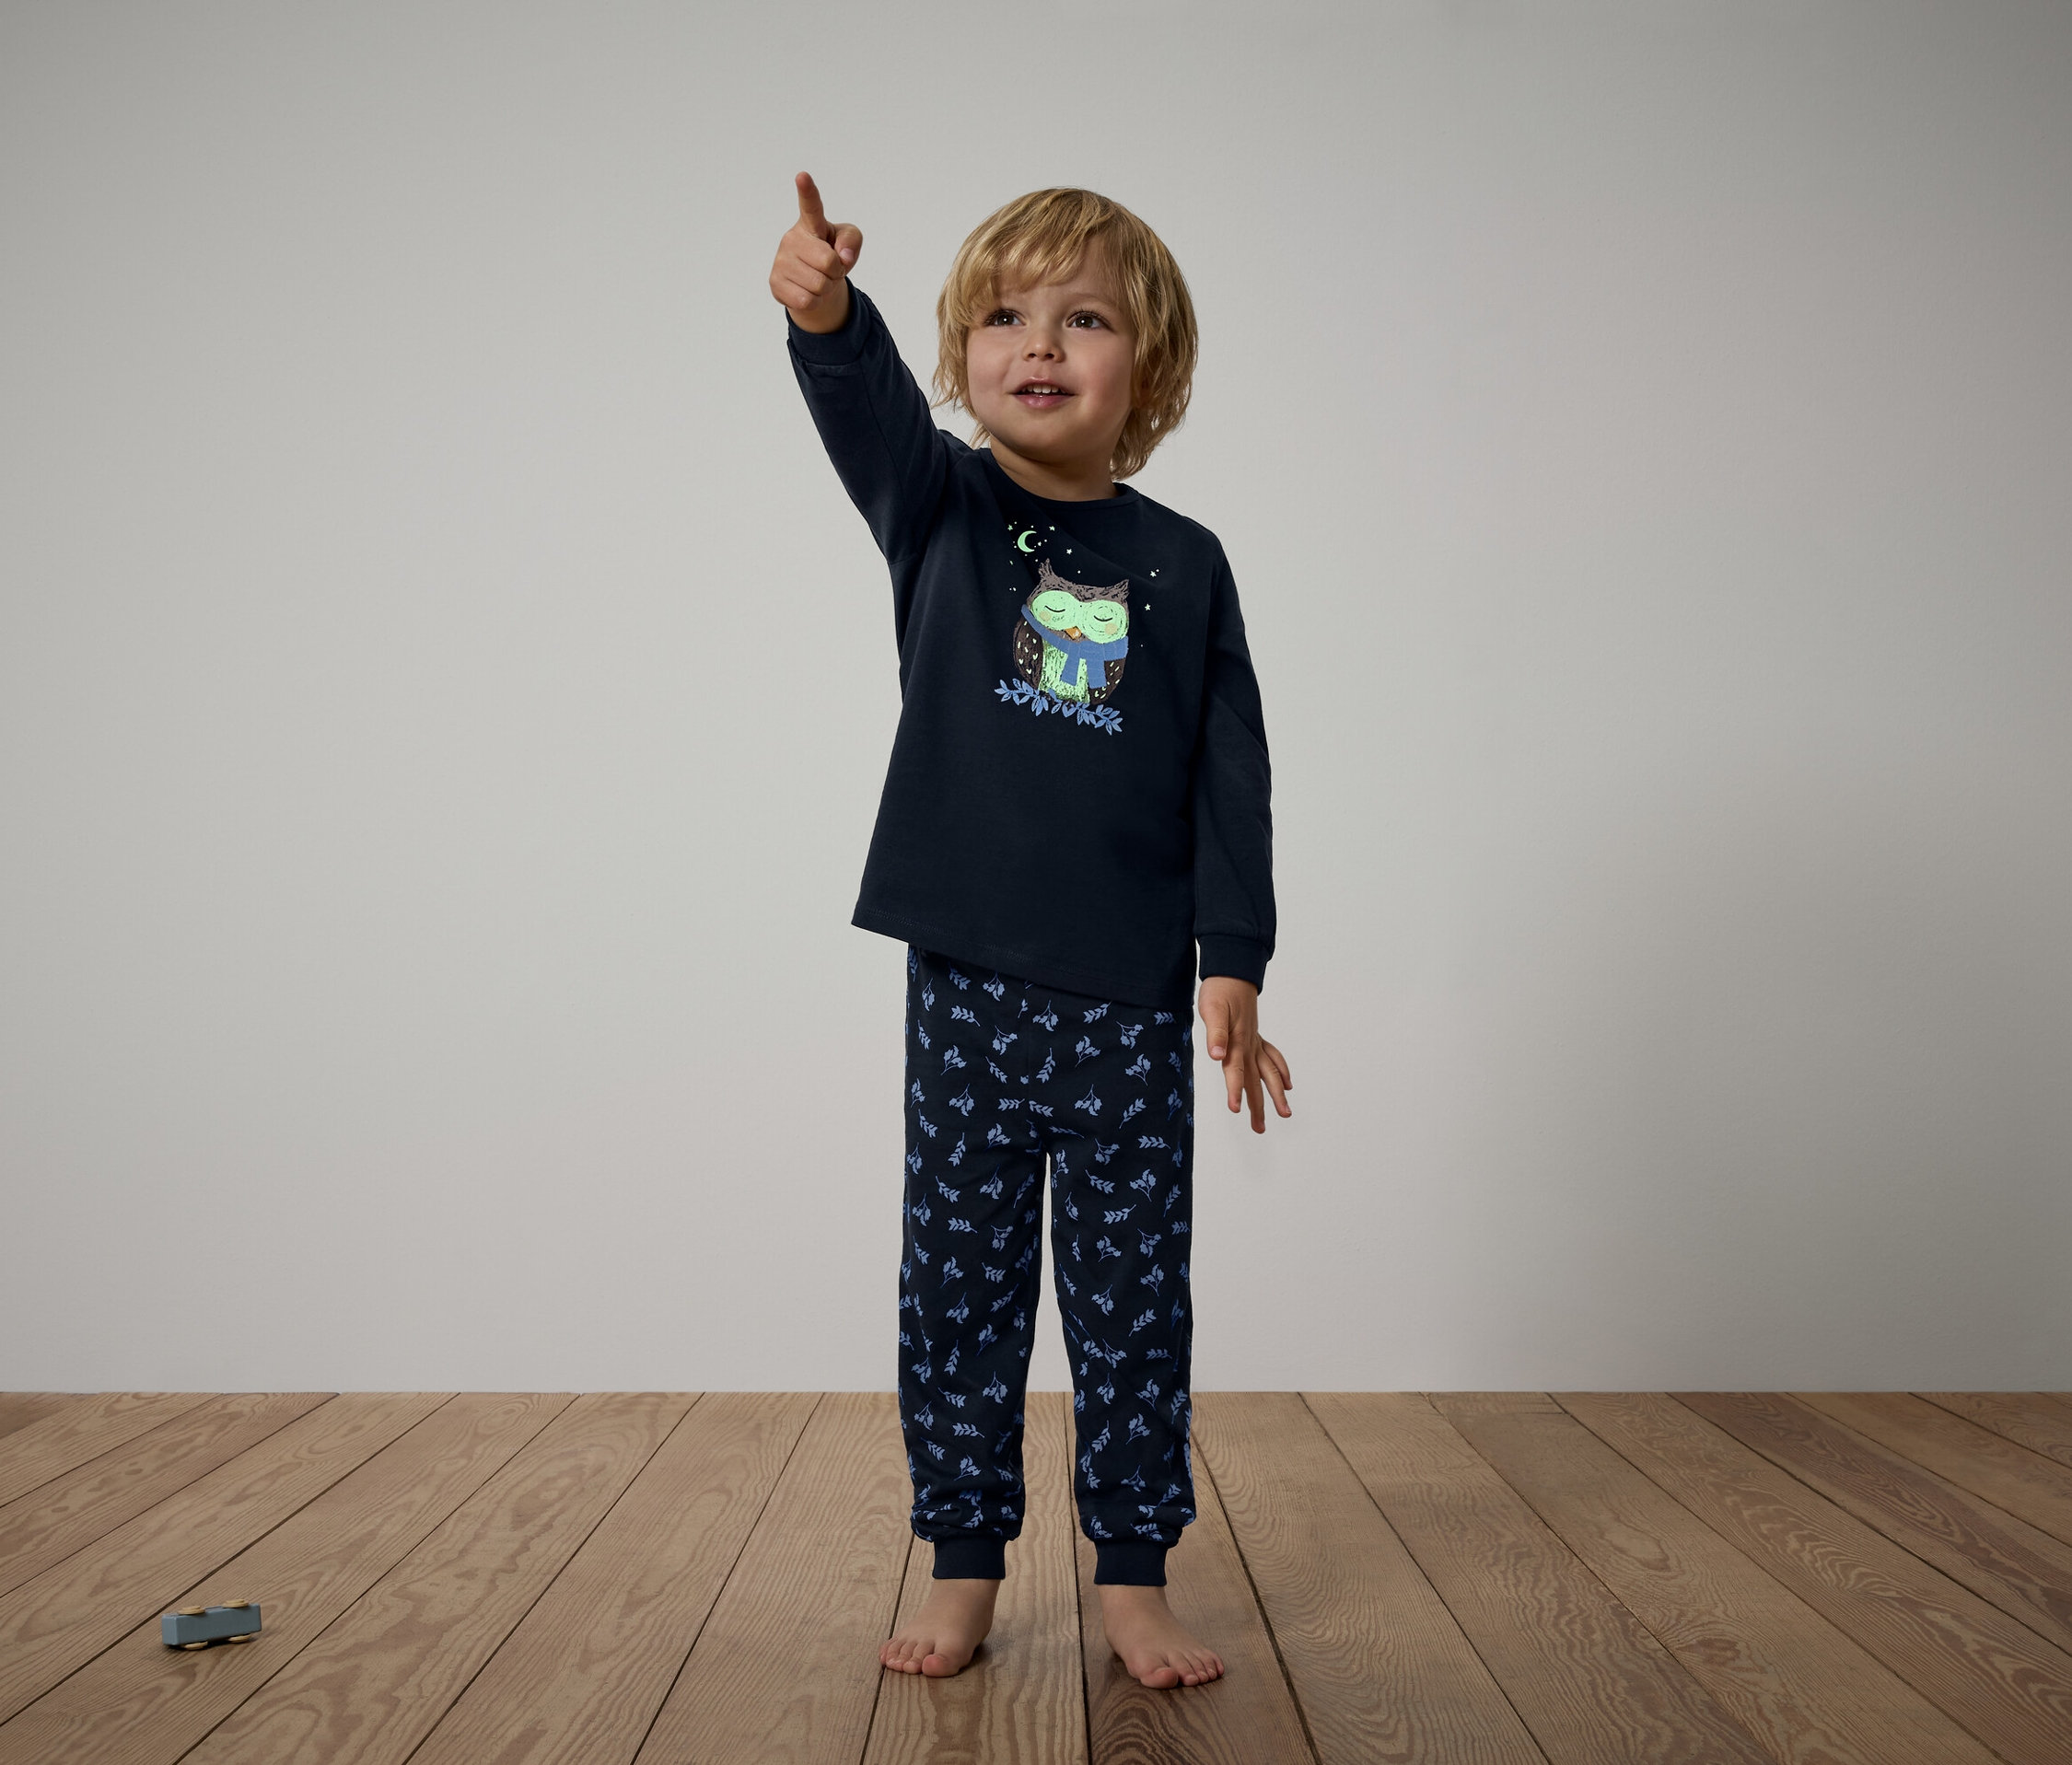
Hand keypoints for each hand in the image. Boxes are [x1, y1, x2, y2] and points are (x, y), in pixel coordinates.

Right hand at [770, 171, 862, 334]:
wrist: (814, 283)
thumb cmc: (832, 254)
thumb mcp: (848, 242)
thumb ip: (852, 240)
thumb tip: (843, 256)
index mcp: (811, 223)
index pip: (810, 206)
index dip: (807, 191)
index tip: (802, 176)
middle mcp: (792, 238)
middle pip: (827, 261)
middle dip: (836, 271)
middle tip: (829, 268)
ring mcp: (781, 260)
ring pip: (818, 285)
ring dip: (826, 288)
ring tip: (819, 279)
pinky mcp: (775, 282)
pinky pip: (806, 301)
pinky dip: (815, 302)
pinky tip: (808, 292)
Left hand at [1197, 977, 1292, 1133]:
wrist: (1233, 970)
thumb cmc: (1219, 989)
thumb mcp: (1212, 1009)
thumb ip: (1215, 1033)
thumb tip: (1217, 1055)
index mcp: (1237, 1041)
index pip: (1235, 1071)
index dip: (1235, 1091)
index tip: (1237, 1110)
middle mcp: (1249, 1045)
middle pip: (1255, 1080)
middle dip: (1259, 1105)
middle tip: (1260, 1129)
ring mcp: (1255, 1041)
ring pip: (1268, 1072)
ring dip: (1275, 1094)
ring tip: (1284, 1113)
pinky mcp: (1255, 1036)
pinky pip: (1272, 1057)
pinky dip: (1281, 1071)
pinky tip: (1287, 1084)